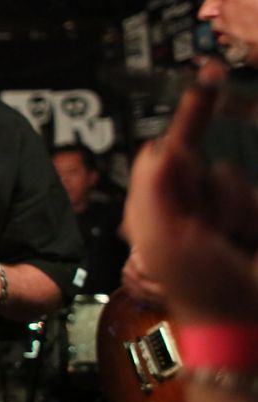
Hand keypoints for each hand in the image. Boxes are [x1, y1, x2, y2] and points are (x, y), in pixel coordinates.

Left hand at [123, 87, 257, 322]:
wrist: (247, 324)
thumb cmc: (198, 288)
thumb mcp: (163, 235)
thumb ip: (155, 185)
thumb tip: (160, 146)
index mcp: (154, 205)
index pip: (166, 150)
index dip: (187, 114)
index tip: (208, 77)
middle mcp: (185, 205)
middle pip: (202, 162)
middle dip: (210, 194)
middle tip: (206, 231)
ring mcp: (220, 215)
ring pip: (233, 180)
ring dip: (234, 213)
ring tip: (227, 245)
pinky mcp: (250, 221)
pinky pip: (256, 198)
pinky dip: (253, 219)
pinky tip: (246, 247)